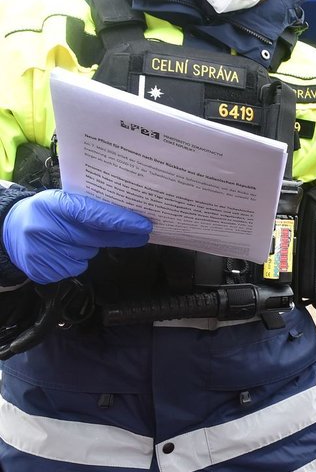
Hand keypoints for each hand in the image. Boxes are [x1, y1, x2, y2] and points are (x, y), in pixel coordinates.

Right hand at [2, 190, 151, 283]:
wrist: (9, 230)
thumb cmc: (45, 212)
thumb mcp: (61, 200)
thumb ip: (88, 206)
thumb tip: (128, 215)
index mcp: (56, 205)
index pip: (94, 214)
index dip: (121, 221)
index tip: (145, 225)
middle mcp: (49, 229)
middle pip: (97, 238)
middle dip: (122, 236)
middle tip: (142, 234)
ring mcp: (45, 252)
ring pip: (88, 253)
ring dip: (89, 247)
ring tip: (71, 237)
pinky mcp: (44, 271)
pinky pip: (76, 267)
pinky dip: (76, 259)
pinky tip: (63, 250)